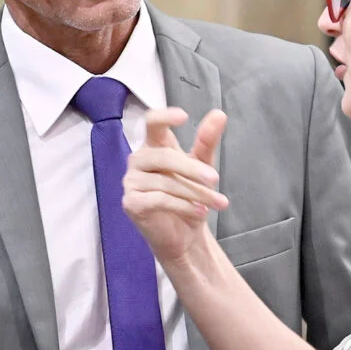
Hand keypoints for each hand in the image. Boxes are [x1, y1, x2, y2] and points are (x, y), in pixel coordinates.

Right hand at [122, 107, 228, 265]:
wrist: (184, 235)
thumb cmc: (189, 196)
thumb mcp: (202, 166)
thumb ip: (206, 140)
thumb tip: (219, 114)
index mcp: (153, 146)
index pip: (152, 123)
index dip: (165, 117)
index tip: (184, 116)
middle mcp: (138, 160)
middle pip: (164, 156)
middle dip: (192, 169)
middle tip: (215, 179)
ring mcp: (131, 181)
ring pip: (166, 182)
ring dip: (196, 193)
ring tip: (217, 203)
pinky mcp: (131, 203)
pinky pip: (159, 199)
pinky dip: (184, 206)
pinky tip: (200, 211)